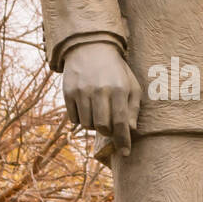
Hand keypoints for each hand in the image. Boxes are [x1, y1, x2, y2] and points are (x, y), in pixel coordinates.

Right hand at [62, 41, 141, 155]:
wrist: (90, 48)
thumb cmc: (115, 70)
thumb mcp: (131, 84)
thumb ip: (134, 107)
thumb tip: (131, 130)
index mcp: (118, 89)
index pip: (121, 123)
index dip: (123, 141)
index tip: (125, 153)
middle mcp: (99, 91)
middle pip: (102, 127)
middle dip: (107, 131)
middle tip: (109, 124)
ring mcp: (82, 91)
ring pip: (87, 125)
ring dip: (94, 124)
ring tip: (97, 112)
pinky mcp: (68, 92)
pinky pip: (74, 119)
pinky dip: (81, 118)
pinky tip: (86, 106)